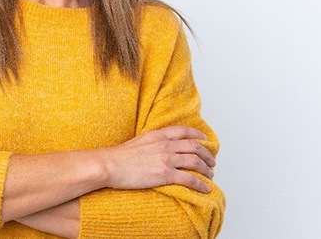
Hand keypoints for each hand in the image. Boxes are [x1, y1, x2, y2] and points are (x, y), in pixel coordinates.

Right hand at [100, 125, 215, 192]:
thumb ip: (151, 142)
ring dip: (206, 169)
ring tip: (211, 175)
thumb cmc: (118, 157)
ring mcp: (165, 159)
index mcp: (157, 135)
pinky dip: (201, 184)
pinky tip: (205, 188)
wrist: (109, 164)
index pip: (183, 131)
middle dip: (207, 155)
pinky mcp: (164, 174)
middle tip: (212, 162)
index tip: (205, 139)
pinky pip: (189, 179)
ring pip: (195, 162)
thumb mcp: (138, 141)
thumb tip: (156, 147)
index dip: (197, 135)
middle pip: (194, 147)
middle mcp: (164, 145)